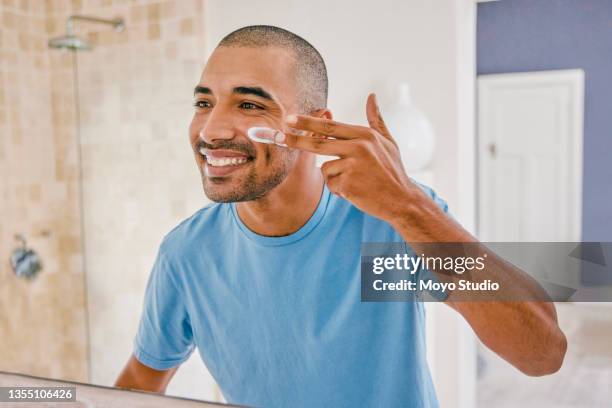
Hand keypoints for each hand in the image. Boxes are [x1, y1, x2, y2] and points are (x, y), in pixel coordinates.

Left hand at [282, 93, 422, 222]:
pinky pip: (331, 185)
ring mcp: (353, 165)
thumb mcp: (387, 142)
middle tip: (280, 135)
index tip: (290, 119)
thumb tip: (372, 95)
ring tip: (355, 182)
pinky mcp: (349, 183)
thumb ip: (376, 119)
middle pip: (318, 143)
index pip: (330, 126)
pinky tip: (355, 191)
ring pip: (325, 168)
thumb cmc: (393, 171)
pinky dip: (339, 190)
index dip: (308, 122)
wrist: (402, 200)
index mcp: (365, 135)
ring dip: (334, 178)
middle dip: (296, 140)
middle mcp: (359, 147)